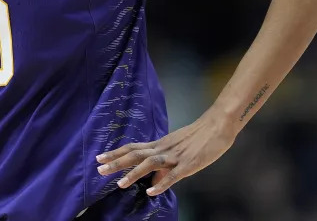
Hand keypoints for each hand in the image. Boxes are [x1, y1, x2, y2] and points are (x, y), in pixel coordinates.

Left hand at [95, 109, 235, 195]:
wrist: (218, 125)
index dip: (116, 153)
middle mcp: (163, 148)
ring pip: (150, 164)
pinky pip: (173, 175)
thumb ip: (164, 166)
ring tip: (120, 184)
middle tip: (98, 169)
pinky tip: (151, 192)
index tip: (99, 158)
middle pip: (135, 154)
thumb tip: (153, 182)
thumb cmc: (199, 137)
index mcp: (160, 144)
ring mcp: (175, 156)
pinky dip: (161, 184)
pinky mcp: (188, 164)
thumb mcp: (177, 149)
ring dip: (134, 174)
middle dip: (116, 162)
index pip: (133, 148)